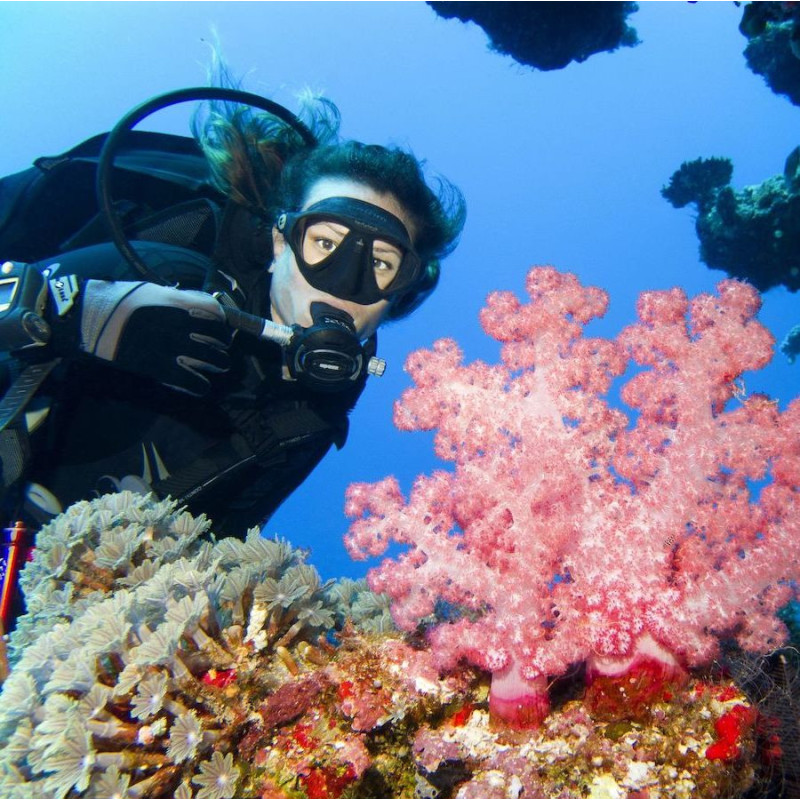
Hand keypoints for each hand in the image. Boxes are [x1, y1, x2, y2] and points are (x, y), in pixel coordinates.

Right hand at [80, 280, 232, 395]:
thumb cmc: (117, 300)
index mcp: (178, 302)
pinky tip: (201, 386)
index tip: (219, 326)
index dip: (221, 320)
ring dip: (219, 364)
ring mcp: (172, 347)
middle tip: (220, 348)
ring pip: (213, 360)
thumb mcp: (150, 290)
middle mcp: (181, 324)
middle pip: (219, 336)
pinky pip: (192, 381)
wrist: (89, 320)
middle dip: (223, 343)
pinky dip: (200, 386)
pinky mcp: (160, 367)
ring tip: (218, 366)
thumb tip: (196, 303)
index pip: (215, 311)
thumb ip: (176, 298)